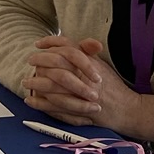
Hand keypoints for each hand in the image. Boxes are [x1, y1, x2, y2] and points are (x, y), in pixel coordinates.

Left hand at [23, 36, 153, 138]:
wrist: (127, 109)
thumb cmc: (113, 87)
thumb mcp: (101, 65)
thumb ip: (86, 53)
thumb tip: (66, 45)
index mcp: (90, 63)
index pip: (67, 47)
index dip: (50, 43)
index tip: (39, 44)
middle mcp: (85, 76)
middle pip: (57, 64)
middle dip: (40, 61)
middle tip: (30, 61)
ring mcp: (81, 94)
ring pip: (53, 86)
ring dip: (36, 83)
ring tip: (26, 82)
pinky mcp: (78, 110)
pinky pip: (55, 106)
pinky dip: (40, 103)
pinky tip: (31, 100)